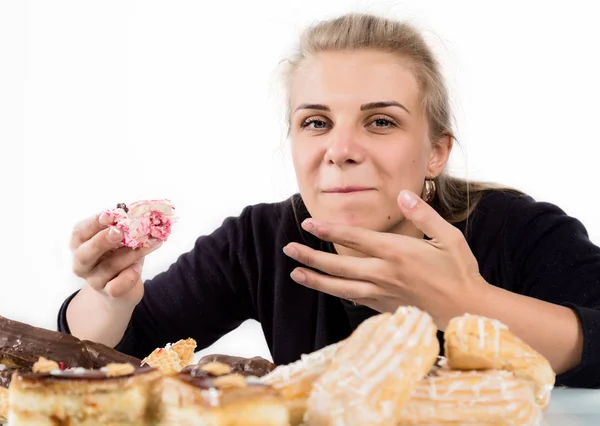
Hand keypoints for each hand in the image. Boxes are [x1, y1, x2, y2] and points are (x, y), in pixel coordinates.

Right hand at [70, 212, 160, 307]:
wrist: (121, 290)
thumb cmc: (119, 256)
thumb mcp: (119, 240)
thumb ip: (124, 229)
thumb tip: (140, 214)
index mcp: (80, 245)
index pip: (79, 232)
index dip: (93, 223)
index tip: (109, 215)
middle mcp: (82, 263)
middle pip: (84, 253)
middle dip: (102, 240)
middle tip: (119, 231)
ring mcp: (94, 280)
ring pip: (109, 267)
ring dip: (131, 253)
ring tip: (149, 244)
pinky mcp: (108, 293)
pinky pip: (117, 286)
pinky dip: (130, 275)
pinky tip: (138, 268)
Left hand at [282, 190, 486, 327]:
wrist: (468, 310)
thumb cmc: (460, 271)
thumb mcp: (448, 236)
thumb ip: (423, 215)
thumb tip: (402, 194)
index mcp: (398, 252)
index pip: (355, 239)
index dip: (330, 229)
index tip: (308, 223)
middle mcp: (385, 274)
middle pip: (340, 265)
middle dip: (311, 257)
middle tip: (288, 250)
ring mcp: (383, 293)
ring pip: (341, 288)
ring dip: (317, 280)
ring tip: (296, 274)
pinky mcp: (386, 308)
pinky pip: (356, 300)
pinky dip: (338, 294)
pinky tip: (328, 288)